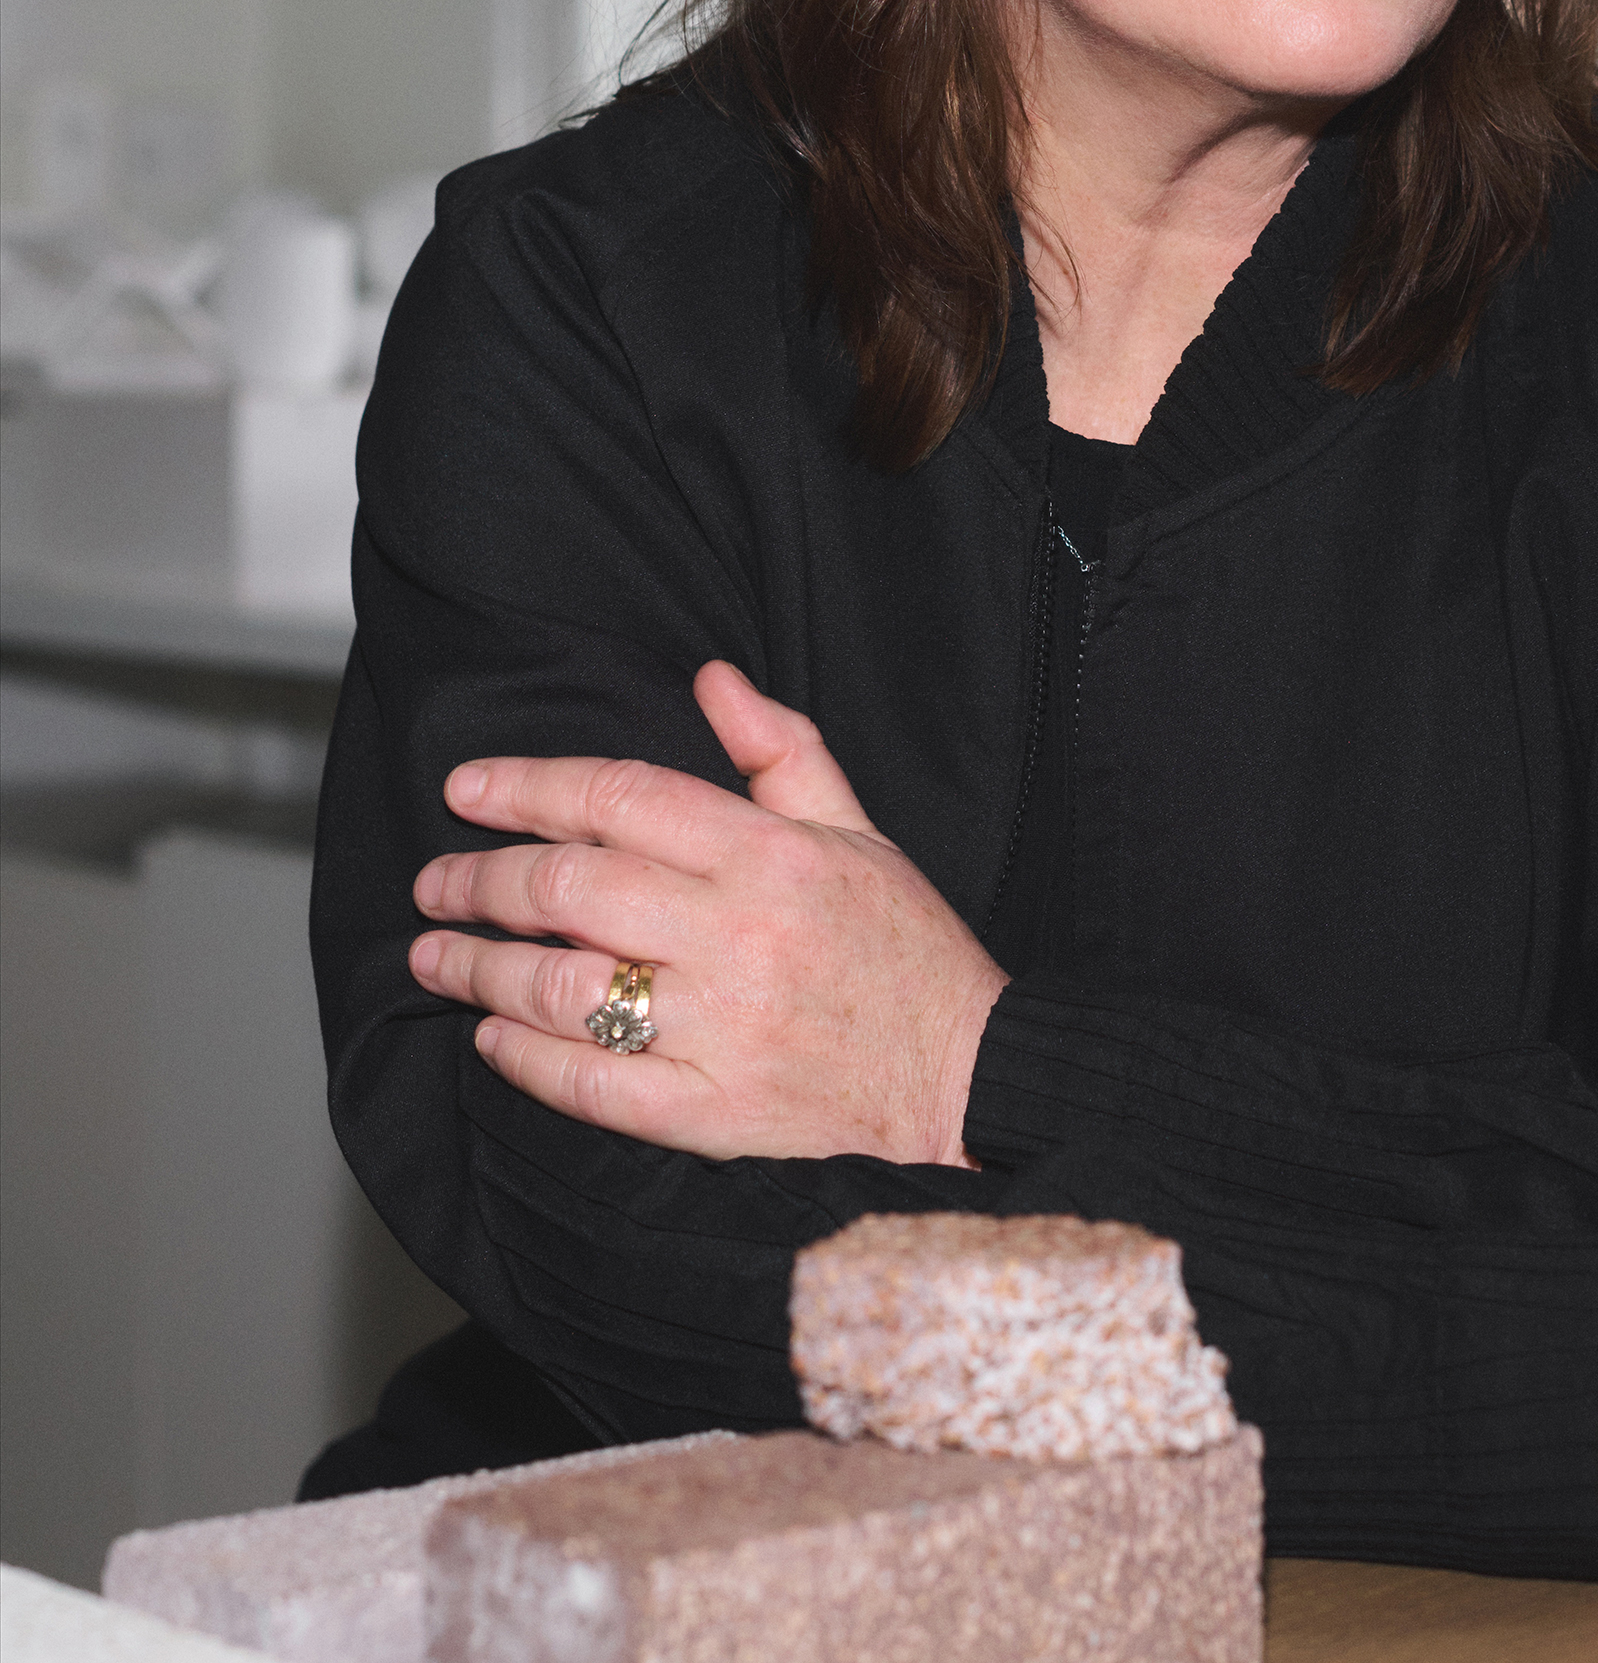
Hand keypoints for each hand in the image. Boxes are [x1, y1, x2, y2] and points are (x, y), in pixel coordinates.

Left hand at [407, 661, 1006, 1166]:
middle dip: (482, 879)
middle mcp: (737, 935)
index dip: (528, 786)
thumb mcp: (859, 829)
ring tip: (435, 958)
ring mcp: (720, 1029)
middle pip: (571, 887)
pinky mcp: (712, 1113)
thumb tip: (712, 677)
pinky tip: (493, 1036)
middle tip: (438, 881)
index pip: (620, 797)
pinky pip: (592, 1086)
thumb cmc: (908, 950)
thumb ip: (782, 749)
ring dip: (481, 969)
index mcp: (770, 854)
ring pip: (564, 987)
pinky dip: (526, 1060)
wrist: (969, 1082)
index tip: (466, 789)